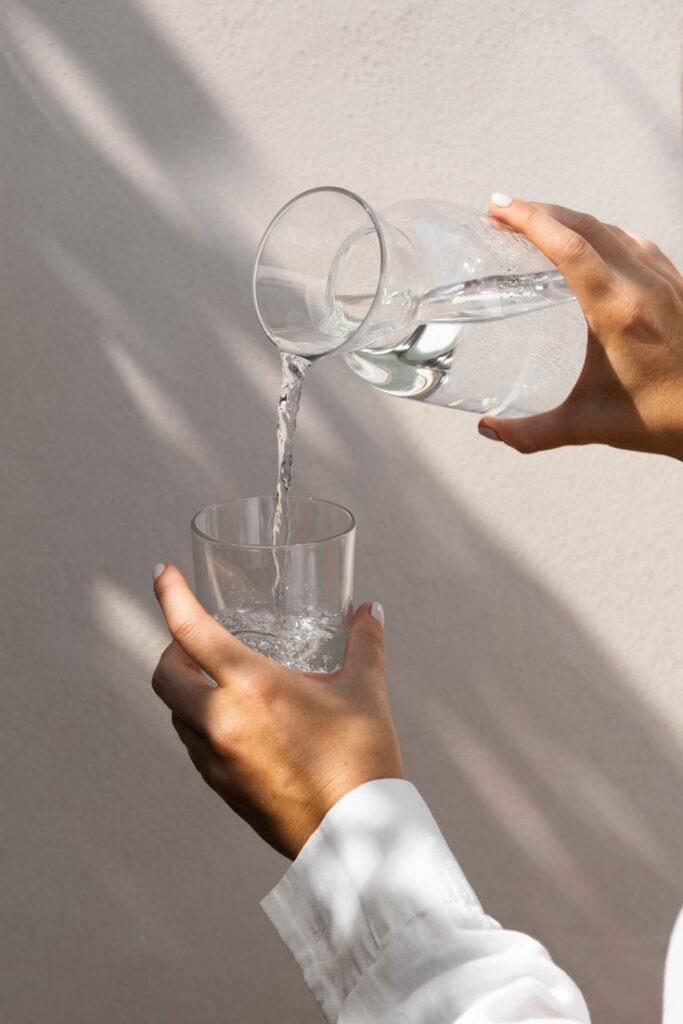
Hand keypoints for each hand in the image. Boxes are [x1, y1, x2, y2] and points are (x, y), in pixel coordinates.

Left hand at [150, 564, 405, 859]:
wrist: (358, 838)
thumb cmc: (361, 761)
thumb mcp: (365, 691)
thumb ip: (364, 644)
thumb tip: (369, 612)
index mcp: (252, 687)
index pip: (190, 630)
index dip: (170, 595)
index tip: (161, 574)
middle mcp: (222, 720)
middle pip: (165, 675)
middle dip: (172, 650)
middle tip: (198, 640)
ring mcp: (217, 759)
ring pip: (176, 713)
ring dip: (186, 690)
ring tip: (219, 680)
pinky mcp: (222, 788)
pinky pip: (194, 745)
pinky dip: (201, 723)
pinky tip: (235, 723)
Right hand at [479, 196, 682, 457]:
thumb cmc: (661, 419)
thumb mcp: (588, 427)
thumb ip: (531, 432)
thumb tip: (489, 429)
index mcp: (619, 312)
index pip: (569, 248)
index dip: (530, 221)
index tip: (499, 208)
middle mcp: (644, 285)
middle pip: (587, 226)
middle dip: (541, 212)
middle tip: (503, 211)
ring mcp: (665, 280)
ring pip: (612, 229)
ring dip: (571, 219)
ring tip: (539, 224)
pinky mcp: (677, 285)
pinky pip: (635, 243)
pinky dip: (603, 233)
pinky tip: (590, 246)